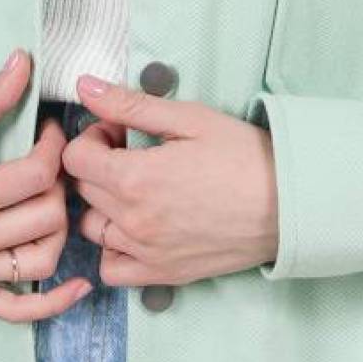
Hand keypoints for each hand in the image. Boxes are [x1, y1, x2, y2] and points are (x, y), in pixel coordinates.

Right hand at [0, 50, 92, 319]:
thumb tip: (25, 63)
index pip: (35, 175)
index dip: (55, 147)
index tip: (49, 131)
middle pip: (45, 218)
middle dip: (60, 184)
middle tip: (50, 164)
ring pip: (41, 262)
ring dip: (59, 231)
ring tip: (51, 203)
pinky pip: (16, 310)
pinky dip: (51, 304)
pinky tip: (76, 287)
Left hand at [59, 76, 278, 286]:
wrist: (288, 203)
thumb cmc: (245, 157)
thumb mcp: (189, 118)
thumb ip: (130, 104)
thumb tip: (85, 87)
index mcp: (136, 178)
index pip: (74, 158)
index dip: (92, 137)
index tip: (119, 133)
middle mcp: (134, 220)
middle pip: (83, 189)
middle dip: (100, 164)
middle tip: (135, 153)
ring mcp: (147, 251)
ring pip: (92, 227)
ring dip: (103, 206)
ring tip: (136, 190)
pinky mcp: (163, 274)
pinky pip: (112, 269)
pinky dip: (114, 250)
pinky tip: (136, 229)